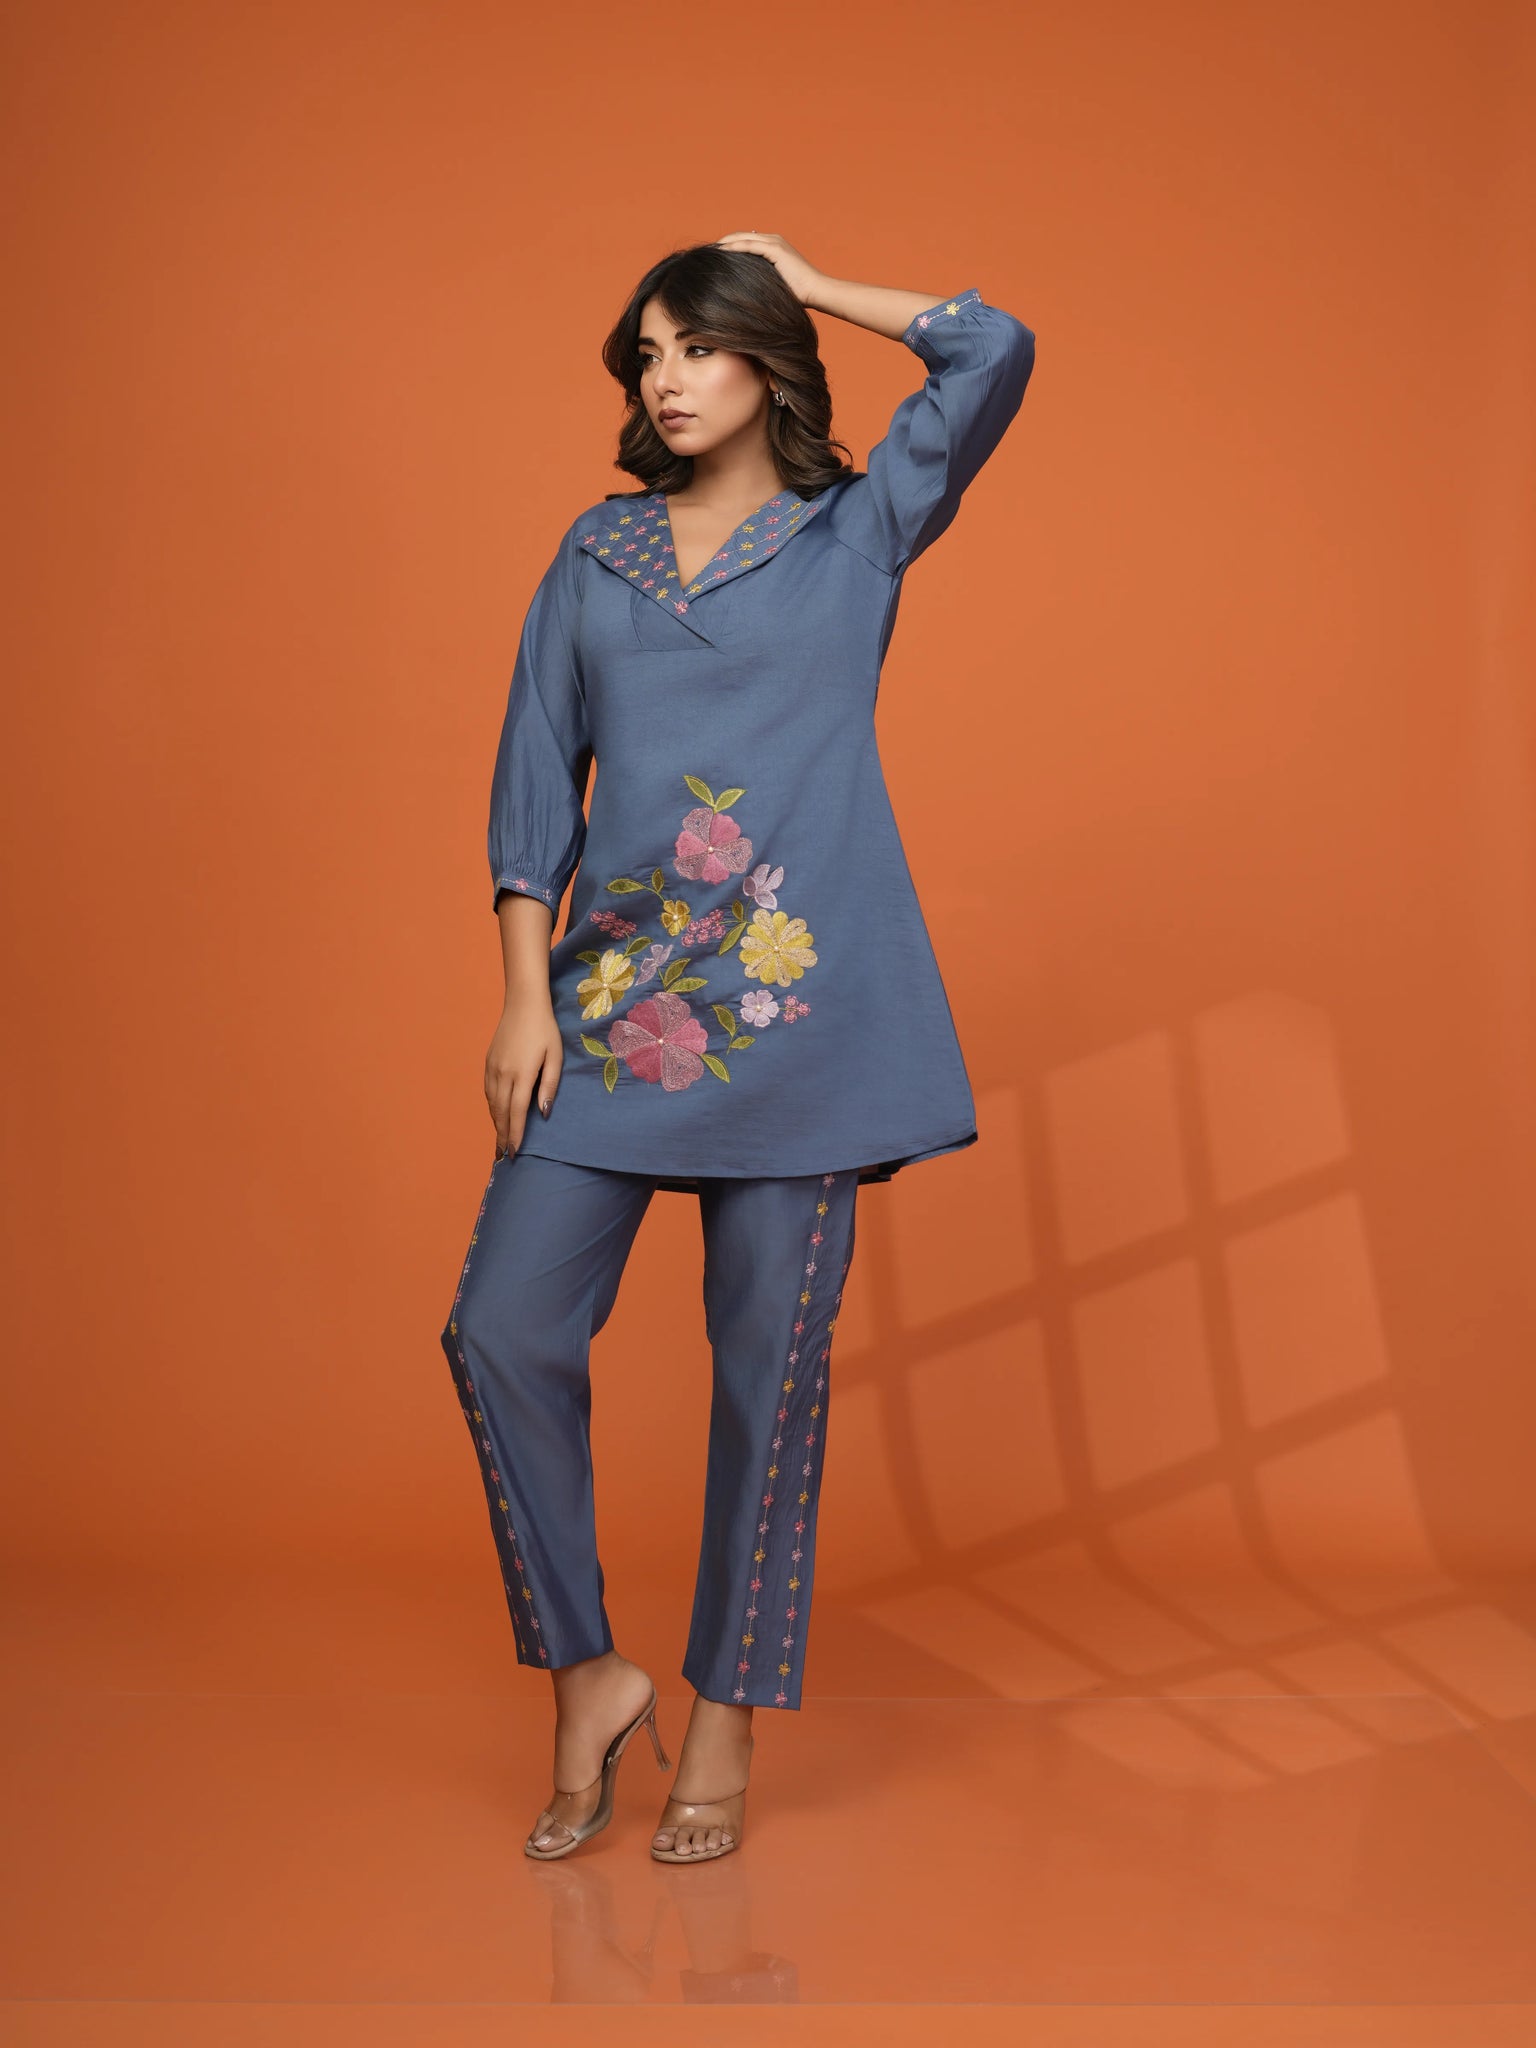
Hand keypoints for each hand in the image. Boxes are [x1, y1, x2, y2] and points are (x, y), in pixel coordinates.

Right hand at [485, 995, 561, 1156]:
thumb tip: (543, 1113)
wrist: (523, 1004)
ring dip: (495, 1123)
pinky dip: (491, 1107)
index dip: (515, 1134)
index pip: (516, 1112)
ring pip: (491, 1103)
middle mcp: (503, 1073)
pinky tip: (496, 1114)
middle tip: (503, 1155)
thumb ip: (549, 1086)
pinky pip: (487, 1091)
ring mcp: (492, 1068)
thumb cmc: (545, 1030)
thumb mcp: (555, 1057)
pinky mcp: (488, 1062)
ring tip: (500, 1140)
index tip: (514, 1152)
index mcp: (522, 1074)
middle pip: (500, 1112)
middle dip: (502, 1135)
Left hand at [712, 231, 827, 307]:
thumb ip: (762, 281)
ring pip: (744, 238)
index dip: (731, 246)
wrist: (816, 291)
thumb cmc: (799, 295)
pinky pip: (750, 245)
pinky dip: (735, 247)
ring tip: (712, 251)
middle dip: (725, 242)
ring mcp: (775, 243)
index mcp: (774, 247)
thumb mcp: (775, 285)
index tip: (716, 255)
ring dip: (726, 243)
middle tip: (709, 252)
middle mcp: (774, 240)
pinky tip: (722, 252)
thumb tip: (746, 290)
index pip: (747, 241)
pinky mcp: (776, 249)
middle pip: (742, 236)